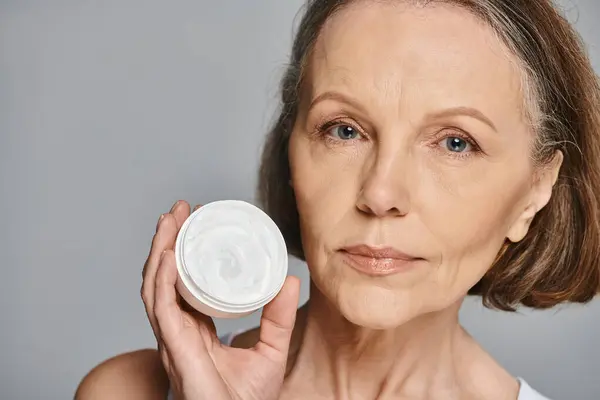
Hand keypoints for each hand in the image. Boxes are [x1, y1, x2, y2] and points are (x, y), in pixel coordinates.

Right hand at [141, 200, 299, 399]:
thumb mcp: (271, 348)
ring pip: (155, 287)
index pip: (182, 282)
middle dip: (167, 241)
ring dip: (159, 251)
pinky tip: (168, 256)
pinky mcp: (175, 349)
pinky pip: (162, 310)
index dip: (184, 252)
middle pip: (164, 278)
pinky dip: (161, 281)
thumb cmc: (247, 399)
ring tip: (169, 220)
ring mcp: (173, 339)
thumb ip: (279, 316)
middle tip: (179, 210)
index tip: (196, 222)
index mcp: (195, 328)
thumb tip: (291, 278)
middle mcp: (178, 330)